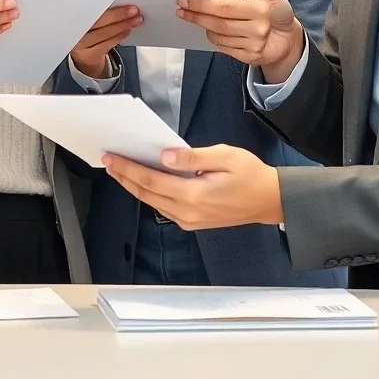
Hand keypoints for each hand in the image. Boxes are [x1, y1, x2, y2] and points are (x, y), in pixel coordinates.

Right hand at [69, 5, 140, 78]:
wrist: (86, 57)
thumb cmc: (92, 33)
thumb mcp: (92, 19)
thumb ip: (101, 11)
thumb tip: (122, 3)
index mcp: (74, 16)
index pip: (88, 7)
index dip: (102, 1)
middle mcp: (75, 30)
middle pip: (97, 20)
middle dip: (117, 14)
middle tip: (133, 10)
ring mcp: (80, 44)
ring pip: (103, 33)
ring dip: (122, 25)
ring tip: (136, 20)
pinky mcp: (88, 55)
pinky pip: (106, 44)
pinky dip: (119, 36)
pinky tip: (127, 30)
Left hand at [102, 146, 282, 228]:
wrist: (269, 200)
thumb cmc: (250, 175)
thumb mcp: (224, 156)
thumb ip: (193, 157)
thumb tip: (166, 156)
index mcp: (195, 195)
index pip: (151, 180)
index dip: (128, 169)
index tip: (112, 158)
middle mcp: (188, 212)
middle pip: (146, 194)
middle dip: (125, 177)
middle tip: (108, 162)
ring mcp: (190, 219)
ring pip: (153, 202)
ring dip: (135, 186)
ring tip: (120, 170)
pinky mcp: (193, 221)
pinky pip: (164, 207)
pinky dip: (150, 193)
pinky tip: (144, 181)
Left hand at [176, 0, 304, 83]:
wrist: (285, 34)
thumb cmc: (269, 5)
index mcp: (260, 8)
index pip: (223, 6)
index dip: (201, 4)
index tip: (184, 0)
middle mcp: (259, 28)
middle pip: (218, 23)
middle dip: (196, 16)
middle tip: (181, 10)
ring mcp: (255, 45)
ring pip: (219, 37)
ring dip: (204, 27)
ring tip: (198, 18)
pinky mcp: (250, 57)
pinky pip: (224, 48)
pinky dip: (215, 39)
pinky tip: (213, 30)